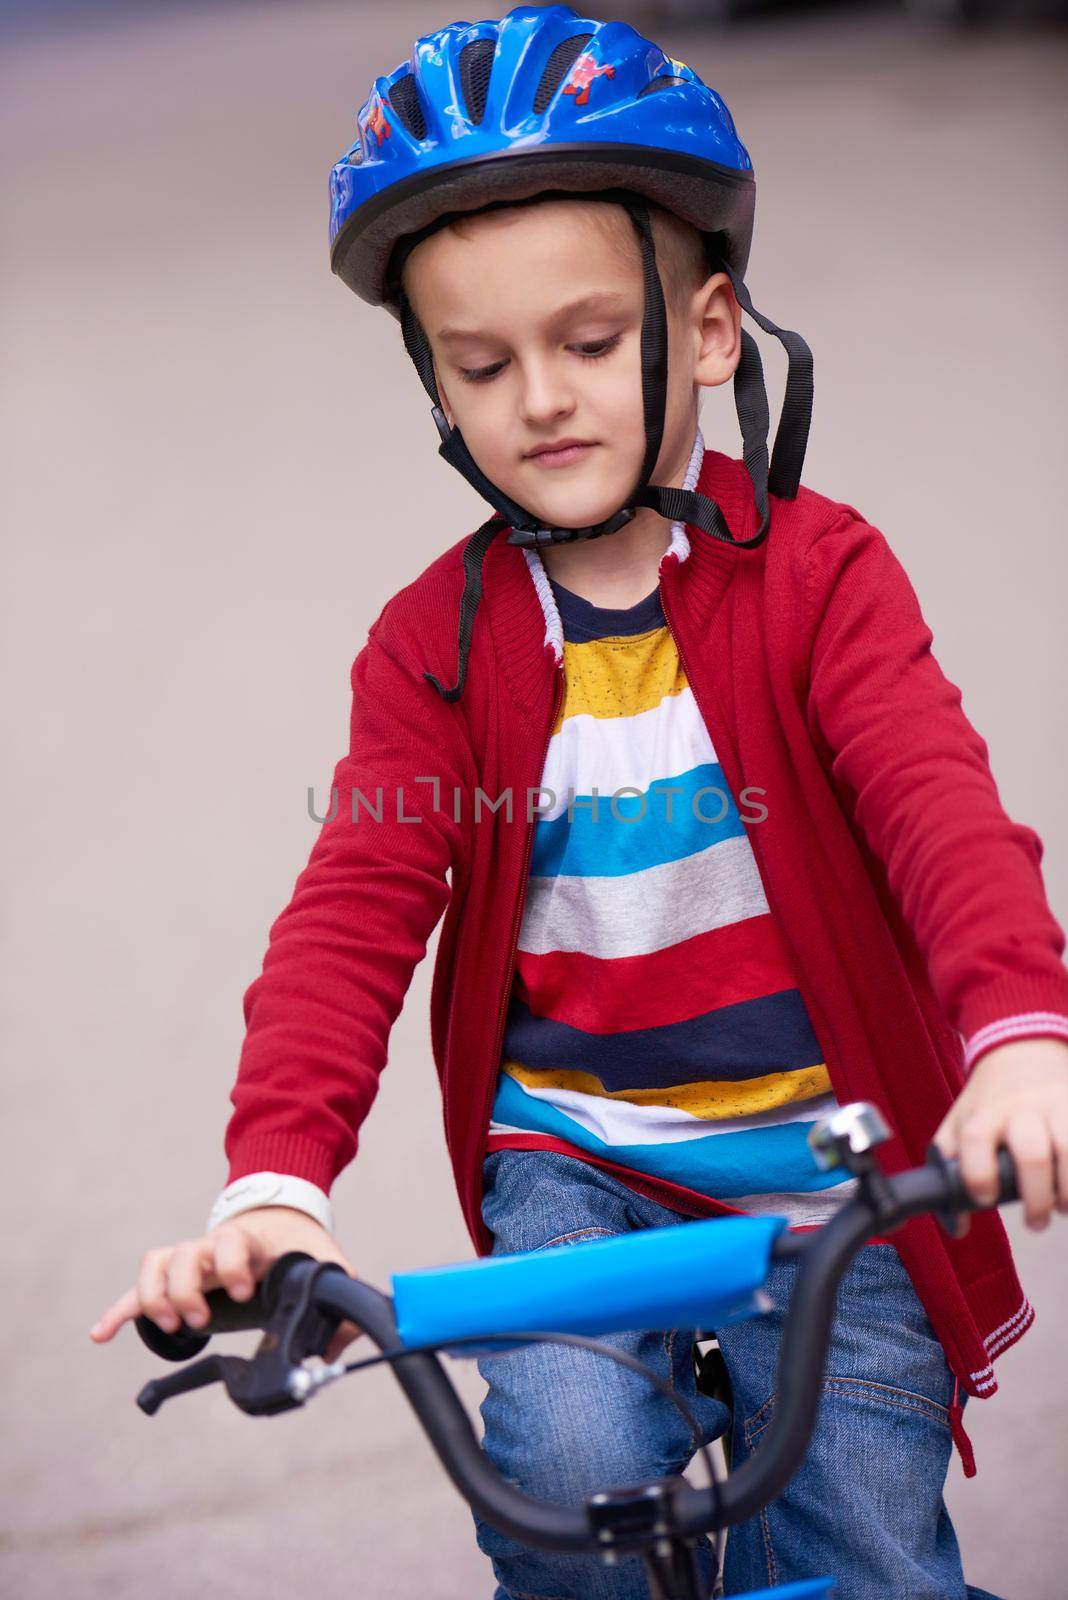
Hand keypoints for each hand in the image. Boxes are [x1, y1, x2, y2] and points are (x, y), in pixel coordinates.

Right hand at [89, 1207, 362, 1363]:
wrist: (282, 1215)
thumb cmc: (301, 1244)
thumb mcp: (327, 1264)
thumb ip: (338, 1298)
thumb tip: (336, 1347)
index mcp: (251, 1240)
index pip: (233, 1242)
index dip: (233, 1265)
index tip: (244, 1292)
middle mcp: (215, 1245)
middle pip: (184, 1254)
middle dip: (185, 1290)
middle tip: (201, 1322)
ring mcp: (192, 1257)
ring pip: (158, 1262)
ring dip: (154, 1296)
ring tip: (170, 1326)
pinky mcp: (176, 1275)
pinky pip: (138, 1287)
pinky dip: (119, 1310)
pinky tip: (100, 1335)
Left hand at [933, 1037, 1067, 1235]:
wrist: (1022, 1049)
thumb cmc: (989, 1099)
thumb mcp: (960, 1122)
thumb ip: (950, 1170)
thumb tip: (958, 1227)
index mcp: (984, 1113)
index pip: (975, 1140)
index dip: (978, 1174)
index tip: (985, 1198)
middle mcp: (1021, 1109)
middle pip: (1032, 1153)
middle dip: (1037, 1197)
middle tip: (1035, 1222)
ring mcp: (1057, 1106)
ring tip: (1064, 1209)